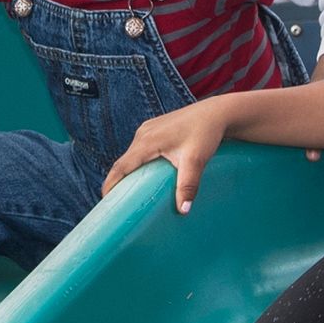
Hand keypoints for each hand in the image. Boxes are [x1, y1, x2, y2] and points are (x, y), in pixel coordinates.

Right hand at [101, 101, 230, 211]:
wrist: (217, 113)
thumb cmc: (206, 133)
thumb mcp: (196, 160)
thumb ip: (187, 185)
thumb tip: (183, 210)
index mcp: (146, 141)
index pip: (121, 167)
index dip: (111, 184)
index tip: (106, 201)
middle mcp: (142, 134)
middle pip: (123, 161)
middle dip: (118, 181)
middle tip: (118, 201)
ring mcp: (148, 129)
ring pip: (132, 155)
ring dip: (128, 171)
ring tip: (130, 190)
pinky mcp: (155, 128)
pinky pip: (140, 148)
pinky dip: (138, 162)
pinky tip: (146, 172)